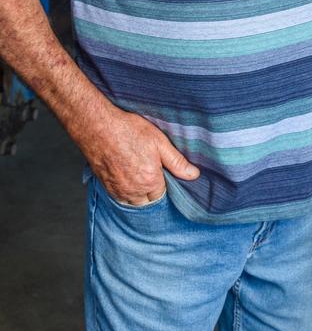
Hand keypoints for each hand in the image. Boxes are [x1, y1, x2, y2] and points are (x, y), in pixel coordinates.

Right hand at [83, 106, 199, 205]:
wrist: (98, 127)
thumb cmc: (129, 131)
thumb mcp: (159, 142)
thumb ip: (177, 162)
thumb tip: (194, 175)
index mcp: (150, 181)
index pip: (164, 194)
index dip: (166, 183)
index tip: (164, 173)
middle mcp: (134, 191)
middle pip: (149, 202)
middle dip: (154, 192)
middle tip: (153, 173)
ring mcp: (119, 191)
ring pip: (134, 203)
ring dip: (140, 195)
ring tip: (141, 176)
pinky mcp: (107, 187)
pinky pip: (121, 199)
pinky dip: (127, 194)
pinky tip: (128, 178)